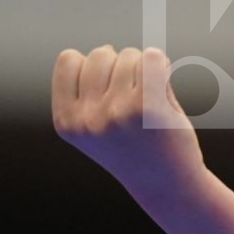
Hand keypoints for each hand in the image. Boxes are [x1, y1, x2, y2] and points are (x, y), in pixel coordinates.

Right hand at [51, 45, 204, 202]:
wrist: (167, 183)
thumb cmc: (135, 147)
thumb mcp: (95, 125)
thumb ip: (88, 91)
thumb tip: (105, 49)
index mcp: (66, 121)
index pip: (68, 60)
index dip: (92, 66)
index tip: (109, 86)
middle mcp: (86, 118)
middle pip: (100, 54)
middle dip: (120, 65)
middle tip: (135, 95)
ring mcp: (115, 112)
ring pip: (129, 55)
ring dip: (144, 70)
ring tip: (151, 100)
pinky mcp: (146, 107)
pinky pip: (153, 58)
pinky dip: (161, 66)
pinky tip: (164, 87)